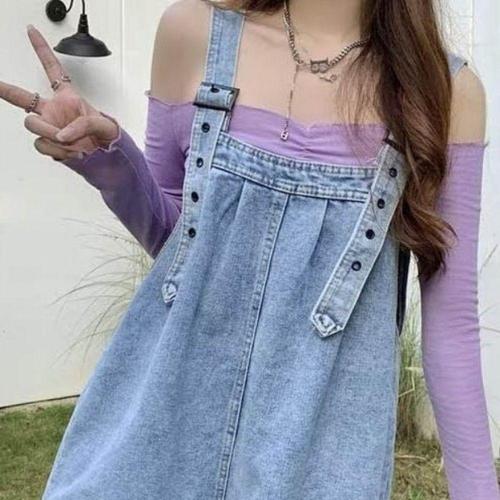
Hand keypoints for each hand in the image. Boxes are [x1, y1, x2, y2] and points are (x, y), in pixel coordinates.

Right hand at [0, 24, 119, 161]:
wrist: (108, 158)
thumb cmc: (108, 137)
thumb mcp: (104, 125)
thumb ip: (83, 125)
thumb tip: (61, 135)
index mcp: (68, 97)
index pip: (53, 70)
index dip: (42, 50)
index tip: (32, 31)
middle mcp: (54, 110)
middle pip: (22, 97)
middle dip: (6, 90)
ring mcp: (50, 128)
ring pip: (32, 125)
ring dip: (50, 135)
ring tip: (69, 142)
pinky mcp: (49, 145)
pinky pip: (41, 145)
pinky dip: (56, 150)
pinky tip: (70, 152)